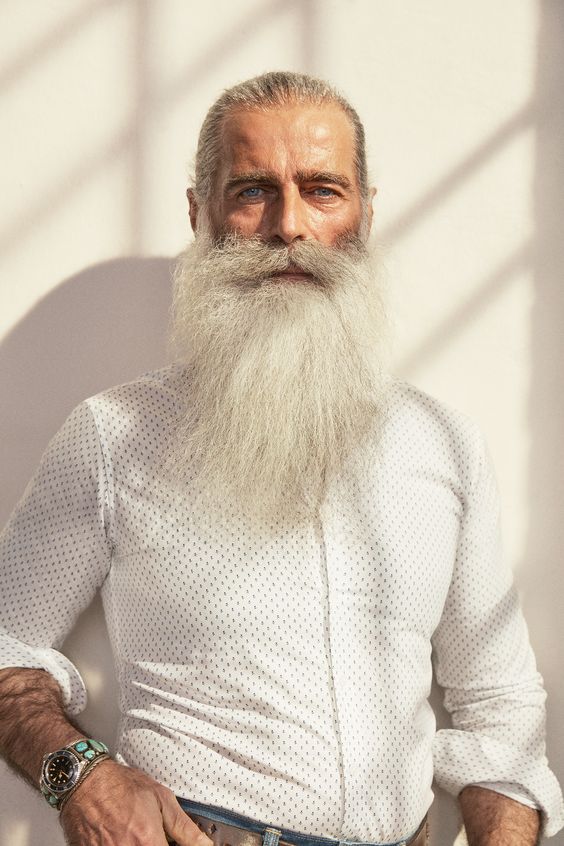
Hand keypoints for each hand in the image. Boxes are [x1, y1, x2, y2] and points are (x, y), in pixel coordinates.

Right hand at [59, 758, 213, 845]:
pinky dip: (123, 845)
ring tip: (137, 835)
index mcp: (148, 843)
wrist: (85, 783)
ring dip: (139, 844)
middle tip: (154, 837)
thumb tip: (206, 845)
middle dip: (156, 844)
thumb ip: (185, 828)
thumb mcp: (160, 799)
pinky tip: (124, 836)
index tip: (168, 843)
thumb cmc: (121, 787)